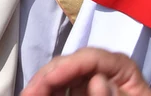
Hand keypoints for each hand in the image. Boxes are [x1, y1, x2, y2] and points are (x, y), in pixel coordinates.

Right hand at [21, 48, 150, 95]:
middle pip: (71, 66)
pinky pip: (63, 91)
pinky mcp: (82, 94)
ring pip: (61, 78)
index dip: (66, 66)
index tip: (46, 82)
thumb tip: (97, 79)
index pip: (92, 58)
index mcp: (124, 72)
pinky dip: (50, 94)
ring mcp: (91, 86)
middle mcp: (105, 74)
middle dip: (47, 77)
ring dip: (43, 86)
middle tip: (27, 95)